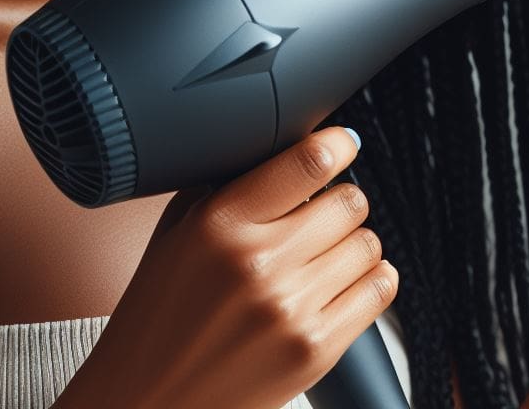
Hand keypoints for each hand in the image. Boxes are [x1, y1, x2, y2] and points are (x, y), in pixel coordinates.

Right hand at [58, 126, 397, 408]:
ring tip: (326, 255)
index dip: (337, 145)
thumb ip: (228, 187)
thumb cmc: (158, 316)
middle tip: (321, 215)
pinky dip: (371, 279)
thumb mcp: (177, 234)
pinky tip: (346, 280)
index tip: (343, 144)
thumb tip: (283, 148)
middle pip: (349, 201)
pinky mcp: (315, 350)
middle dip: (340, 202)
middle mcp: (259, 263)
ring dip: (353, 243)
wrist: (148, 403)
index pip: (308, 162)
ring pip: (368, 244)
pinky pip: (379, 290)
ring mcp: (290, 309)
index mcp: (220, 223)